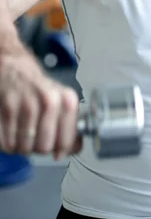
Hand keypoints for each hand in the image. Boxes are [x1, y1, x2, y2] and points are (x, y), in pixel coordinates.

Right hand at [0, 44, 81, 159]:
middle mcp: (50, 101)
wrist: (15, 68)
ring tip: (24, 133)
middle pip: (45, 147)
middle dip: (39, 148)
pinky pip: (8, 142)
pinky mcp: (8, 108)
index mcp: (67, 100)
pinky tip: (13, 131)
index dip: (61, 149)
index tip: (58, 150)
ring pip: (26, 147)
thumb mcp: (61, 100)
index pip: (67, 141)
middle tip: (37, 138)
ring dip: (23, 146)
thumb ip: (70, 125)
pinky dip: (9, 143)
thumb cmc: (39, 88)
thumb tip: (75, 148)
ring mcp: (28, 104)